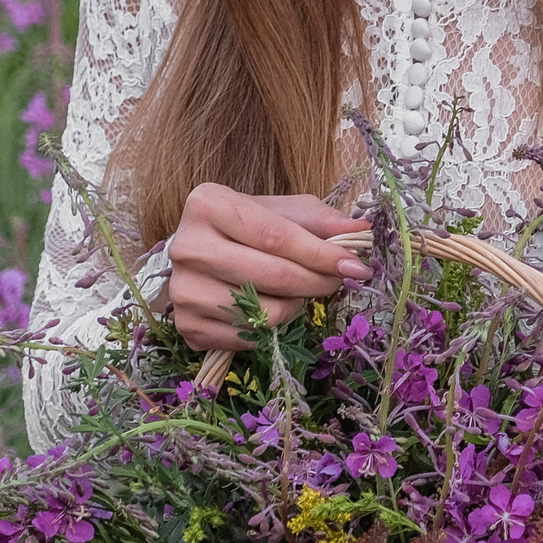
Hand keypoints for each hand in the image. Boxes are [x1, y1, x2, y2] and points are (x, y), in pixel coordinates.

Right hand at [162, 183, 368, 351]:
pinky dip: (271, 327)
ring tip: (298, 290)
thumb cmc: (246, 227)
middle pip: (272, 275)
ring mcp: (182, 290)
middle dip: (316, 281)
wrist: (202, 253)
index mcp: (207, 205)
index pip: (275, 236)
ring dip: (295, 305)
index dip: (320, 254)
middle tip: (338, 280)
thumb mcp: (282, 212)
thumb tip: (360, 231)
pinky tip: (272, 306)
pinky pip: (247, 338)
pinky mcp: (186, 325)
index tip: (355, 265)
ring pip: (262, 312)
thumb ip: (320, 221)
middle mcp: (187, 246)